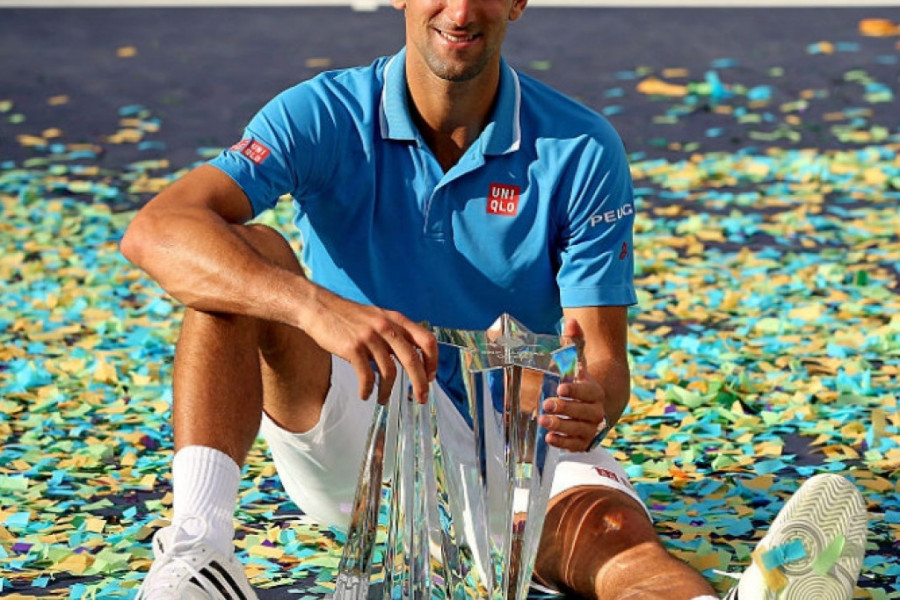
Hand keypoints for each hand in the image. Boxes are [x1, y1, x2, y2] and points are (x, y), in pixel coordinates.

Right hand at [301, 289, 437, 403]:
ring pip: (389, 371)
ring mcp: (369, 337)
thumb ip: (394, 334)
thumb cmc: (348, 316)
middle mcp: (386, 327)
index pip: (427, 340)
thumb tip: (410, 358)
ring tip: (383, 399)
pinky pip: (366, 375)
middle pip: (412, 360)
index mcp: (396, 320)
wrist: (319, 307)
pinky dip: (368, 389)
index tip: (430, 377)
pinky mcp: (352, 348)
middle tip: (421, 398)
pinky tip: (365, 394)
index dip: (433, 361)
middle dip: (420, 383)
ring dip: (388, 391)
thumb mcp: (378, 318)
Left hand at [537, 318, 607, 451]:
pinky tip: (549, 437)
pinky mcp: (584, 442)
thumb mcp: (576, 364)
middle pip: (585, 412)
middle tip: (547, 404)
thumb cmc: (579, 383)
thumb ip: (574, 344)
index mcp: (595, 391)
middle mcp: (596, 411)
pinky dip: (563, 443)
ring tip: (543, 421)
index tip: (561, 387)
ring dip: (562, 426)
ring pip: (580, 429)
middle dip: (567, 409)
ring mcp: (591, 428)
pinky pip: (576, 445)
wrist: (592, 408)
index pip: (589, 391)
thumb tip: (571, 321)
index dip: (576, 390)